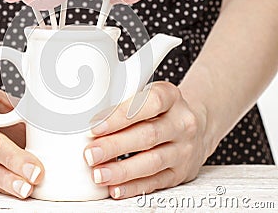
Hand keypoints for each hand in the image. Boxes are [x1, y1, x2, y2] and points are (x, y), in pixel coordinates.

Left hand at [84, 81, 208, 198]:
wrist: (198, 125)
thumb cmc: (161, 109)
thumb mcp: (149, 95)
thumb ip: (125, 101)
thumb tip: (85, 116)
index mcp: (171, 97)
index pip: (150, 103)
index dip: (121, 116)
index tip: (95, 127)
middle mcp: (182, 122)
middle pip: (148, 135)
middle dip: (115, 146)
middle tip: (90, 154)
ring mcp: (184, 149)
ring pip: (152, 162)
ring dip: (122, 170)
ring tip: (98, 174)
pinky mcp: (181, 172)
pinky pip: (156, 181)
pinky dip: (133, 186)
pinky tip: (115, 188)